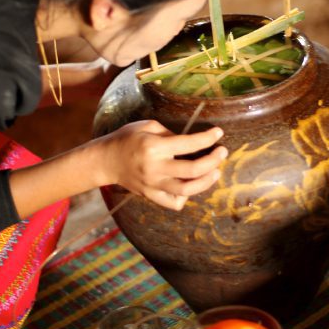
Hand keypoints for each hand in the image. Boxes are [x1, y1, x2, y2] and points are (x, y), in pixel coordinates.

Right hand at [99, 120, 226, 209]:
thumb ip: (170, 133)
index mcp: (154, 148)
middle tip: (222, 152)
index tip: (218, 133)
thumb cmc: (127, 138)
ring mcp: (153, 185)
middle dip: (213, 161)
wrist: (106, 160)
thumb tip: (191, 141)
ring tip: (215, 171)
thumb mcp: (147, 126)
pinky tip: (191, 187)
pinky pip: (174, 203)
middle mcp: (155, 168)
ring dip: (206, 182)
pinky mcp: (151, 195)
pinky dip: (186, 197)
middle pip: (193, 170)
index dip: (208, 138)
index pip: (189, 144)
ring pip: (187, 190)